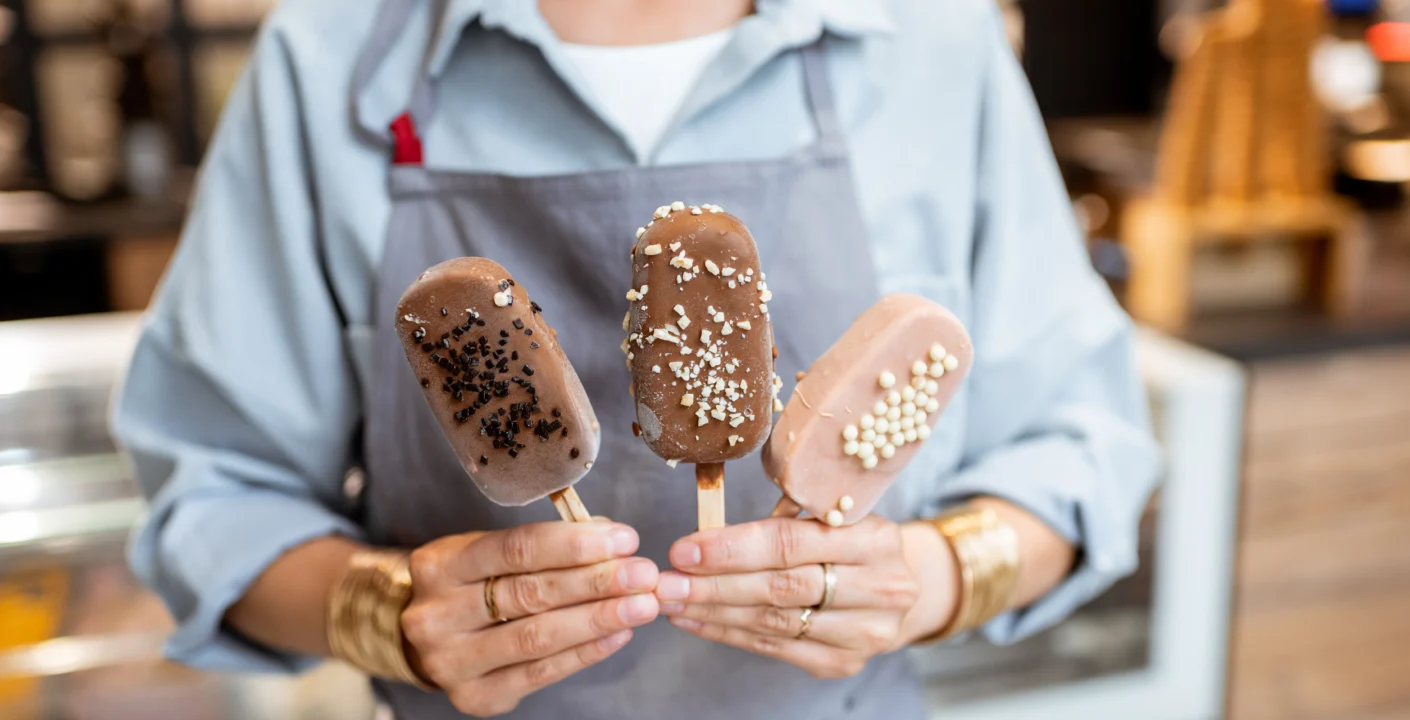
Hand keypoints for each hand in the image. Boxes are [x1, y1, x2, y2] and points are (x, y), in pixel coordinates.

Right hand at [403, 522, 659, 716]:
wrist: (428, 639)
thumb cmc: (470, 586)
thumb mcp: (490, 552)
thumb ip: (547, 545)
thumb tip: (610, 539)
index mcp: (441, 565)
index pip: (517, 548)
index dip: (575, 544)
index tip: (624, 540)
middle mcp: (438, 614)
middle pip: (530, 593)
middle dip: (596, 581)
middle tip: (642, 574)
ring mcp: (452, 661)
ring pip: (537, 636)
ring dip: (597, 618)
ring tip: (641, 605)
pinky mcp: (474, 696)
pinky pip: (539, 673)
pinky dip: (584, 653)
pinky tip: (617, 635)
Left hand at [654, 516, 923, 678]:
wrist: (894, 588)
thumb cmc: (847, 543)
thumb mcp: (829, 517)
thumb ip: (781, 521)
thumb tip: (706, 534)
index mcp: (875, 537)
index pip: (791, 543)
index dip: (732, 548)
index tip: (685, 550)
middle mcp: (880, 587)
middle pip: (780, 587)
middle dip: (714, 584)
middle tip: (666, 583)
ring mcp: (865, 631)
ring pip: (774, 621)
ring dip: (715, 612)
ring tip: (674, 602)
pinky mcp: (844, 662)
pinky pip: (776, 648)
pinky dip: (730, 634)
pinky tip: (698, 621)